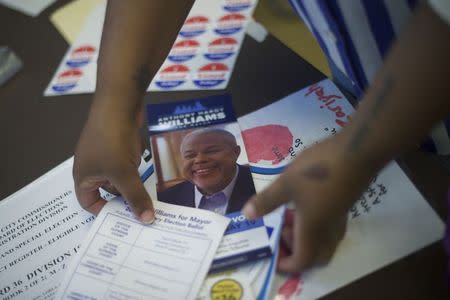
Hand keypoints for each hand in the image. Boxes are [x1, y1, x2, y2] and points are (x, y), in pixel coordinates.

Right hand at [73, 102, 153, 222]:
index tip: (123, 221)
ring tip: (149, 200)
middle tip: (142, 215)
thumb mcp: (124, 174)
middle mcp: (92, 167)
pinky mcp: (119, 144)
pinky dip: (137, 169)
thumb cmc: (111, 140)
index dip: (103, 213)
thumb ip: (136, 197)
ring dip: (133, 185)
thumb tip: (147, 220)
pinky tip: (147, 173)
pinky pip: (128, 164)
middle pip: (108, 192)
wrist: (118, 103)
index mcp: (84, 176)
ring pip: (121, 178)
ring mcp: (106, 154)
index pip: (89, 203)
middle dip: (124, 200)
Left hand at [243, 135, 375, 271]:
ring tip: (289, 217)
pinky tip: (303, 206)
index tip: (271, 253)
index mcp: (314, 229)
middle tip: (280, 234)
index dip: (285, 264)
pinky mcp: (344, 205)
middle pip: (316, 257)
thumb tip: (247, 216)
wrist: (359, 151)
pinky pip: (329, 229)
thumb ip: (267, 201)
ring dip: (305, 239)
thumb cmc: (320, 168)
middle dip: (296, 253)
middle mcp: (329, 230)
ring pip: (324, 243)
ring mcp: (340, 218)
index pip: (302, 261)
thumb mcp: (287, 183)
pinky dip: (314, 227)